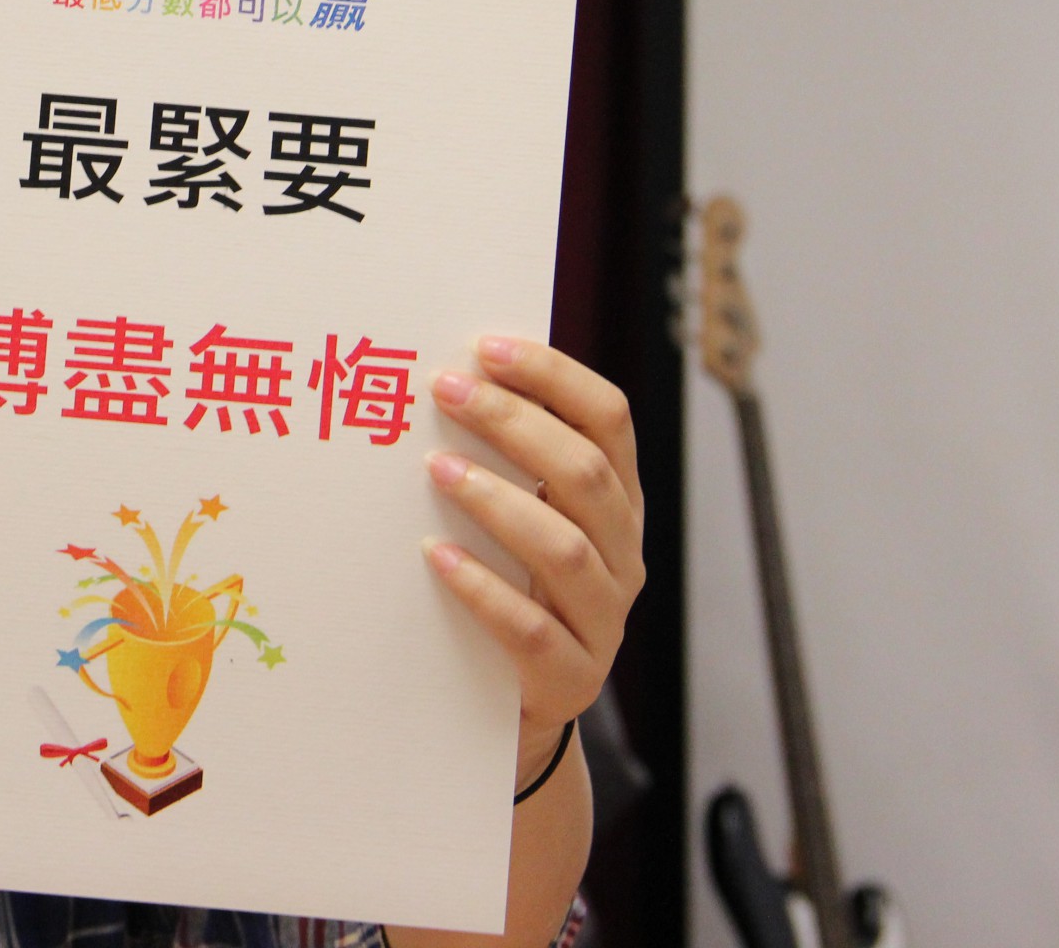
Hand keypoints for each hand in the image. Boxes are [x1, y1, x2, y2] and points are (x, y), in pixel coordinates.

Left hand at [424, 335, 644, 786]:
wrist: (513, 712)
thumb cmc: (509, 589)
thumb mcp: (520, 521)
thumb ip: (504, 460)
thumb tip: (444, 377)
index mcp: (617, 501)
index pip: (609, 419)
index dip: (555, 377)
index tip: (488, 347)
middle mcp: (622, 553)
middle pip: (586, 473)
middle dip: (515, 423)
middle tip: (446, 391)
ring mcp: (604, 619)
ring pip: (566, 547)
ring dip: (498, 499)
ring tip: (437, 468)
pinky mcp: (571, 680)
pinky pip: (533, 630)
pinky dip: (483, 588)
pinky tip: (436, 556)